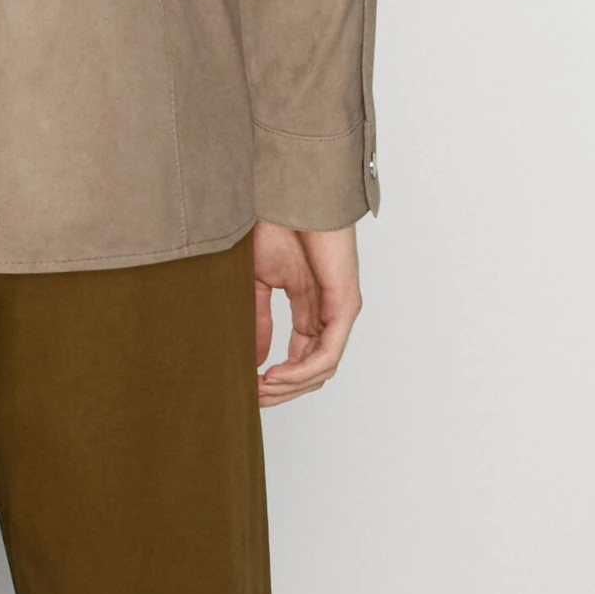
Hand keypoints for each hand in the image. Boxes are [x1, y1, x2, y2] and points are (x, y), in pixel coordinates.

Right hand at [252, 220, 361, 406]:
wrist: (288, 195)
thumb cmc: (275, 225)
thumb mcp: (258, 281)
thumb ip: (259, 319)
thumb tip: (254, 359)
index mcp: (308, 307)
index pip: (299, 357)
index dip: (276, 379)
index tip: (249, 388)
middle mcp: (327, 314)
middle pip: (312, 371)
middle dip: (282, 390)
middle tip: (254, 398)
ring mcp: (339, 311)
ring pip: (321, 369)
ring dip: (290, 384)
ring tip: (262, 387)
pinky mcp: (345, 305)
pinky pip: (328, 353)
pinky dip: (302, 369)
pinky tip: (277, 373)